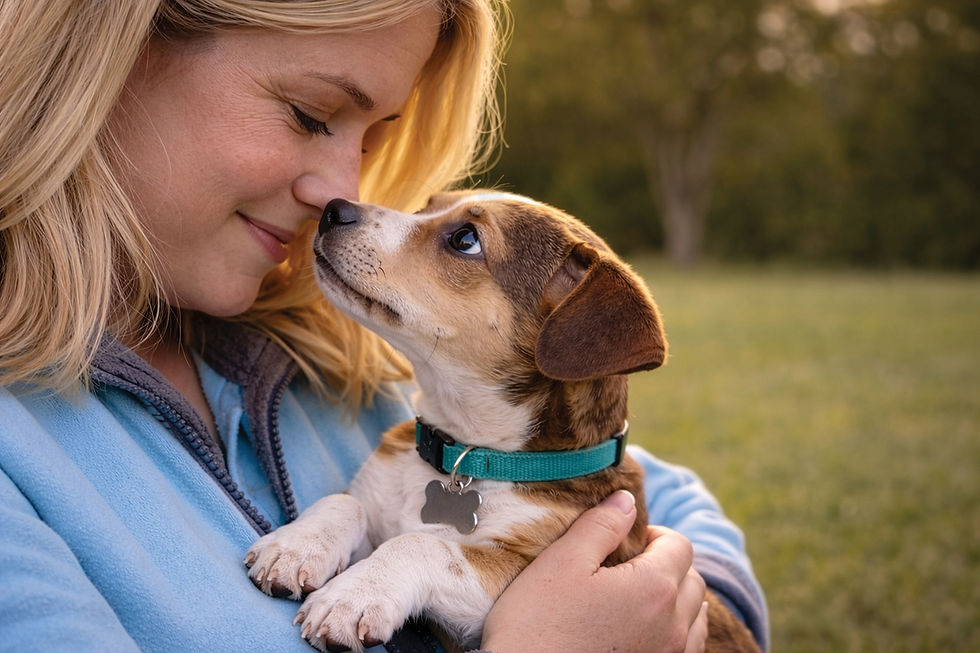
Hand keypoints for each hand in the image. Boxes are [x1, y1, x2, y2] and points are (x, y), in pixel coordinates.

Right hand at [480, 490, 707, 652]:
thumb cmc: (537, 625)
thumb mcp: (562, 561)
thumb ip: (601, 525)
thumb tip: (627, 500)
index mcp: (654, 588)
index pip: (680, 545)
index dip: (654, 534)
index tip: (626, 538)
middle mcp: (673, 626)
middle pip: (693, 580)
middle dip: (668, 563)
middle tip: (629, 563)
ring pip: (696, 617)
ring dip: (677, 598)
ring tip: (640, 594)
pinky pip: (687, 648)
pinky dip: (677, 630)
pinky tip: (647, 627)